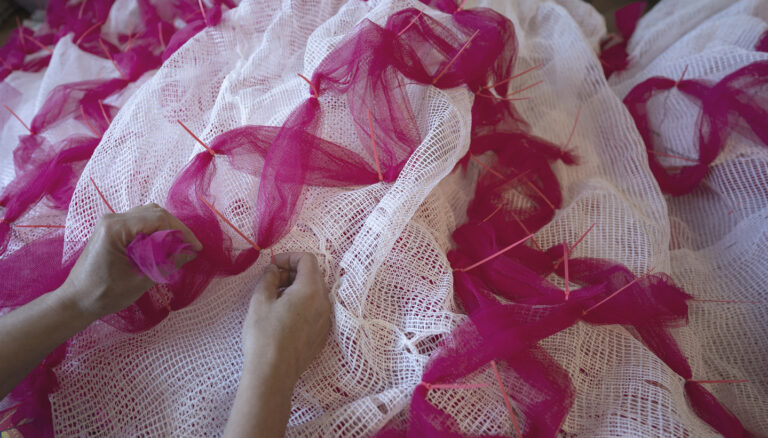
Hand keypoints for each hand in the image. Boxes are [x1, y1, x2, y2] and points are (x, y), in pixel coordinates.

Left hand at [59, 204, 201, 319]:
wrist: (76, 301)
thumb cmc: (105, 294)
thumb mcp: (141, 281)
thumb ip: (167, 263)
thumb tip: (191, 252)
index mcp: (116, 228)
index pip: (158, 220)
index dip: (181, 232)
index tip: (196, 247)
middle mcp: (112, 219)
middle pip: (154, 212)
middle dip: (176, 228)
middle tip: (190, 247)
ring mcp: (111, 222)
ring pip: (148, 214)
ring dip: (167, 228)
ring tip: (180, 245)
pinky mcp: (112, 228)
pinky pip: (140, 222)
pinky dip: (155, 230)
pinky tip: (164, 244)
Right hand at [243, 252, 330, 382]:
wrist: (273, 374)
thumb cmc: (264, 335)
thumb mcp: (260, 300)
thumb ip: (269, 278)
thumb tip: (274, 270)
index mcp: (311, 289)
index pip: (307, 259)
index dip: (288, 257)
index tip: (272, 266)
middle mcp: (324, 302)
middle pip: (313, 275)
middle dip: (292, 272)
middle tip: (271, 281)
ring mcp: (326, 319)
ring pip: (315, 293)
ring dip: (297, 288)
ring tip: (275, 298)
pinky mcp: (322, 334)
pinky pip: (315, 310)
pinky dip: (302, 304)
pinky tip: (284, 316)